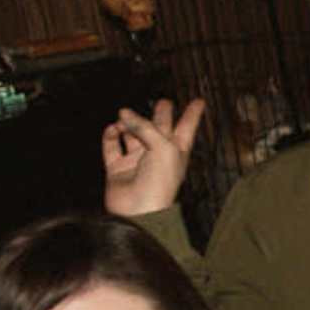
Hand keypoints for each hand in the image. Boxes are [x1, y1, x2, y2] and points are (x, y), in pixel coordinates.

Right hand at [98, 97, 205, 217]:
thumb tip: (123, 114)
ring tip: (124, 116)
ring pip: (133, 134)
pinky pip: (112, 147)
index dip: (193, 114)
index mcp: (177, 149)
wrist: (139, 209)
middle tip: (164, 101)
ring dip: (129, 123)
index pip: (187, 127)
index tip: (199, 101)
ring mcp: (137, 160)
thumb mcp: (162, 147)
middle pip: (160, 128)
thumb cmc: (160, 182)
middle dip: (162, 114)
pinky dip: (110, 136)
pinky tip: (112, 129)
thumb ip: (144, 126)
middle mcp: (158, 153)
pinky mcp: (118, 168)